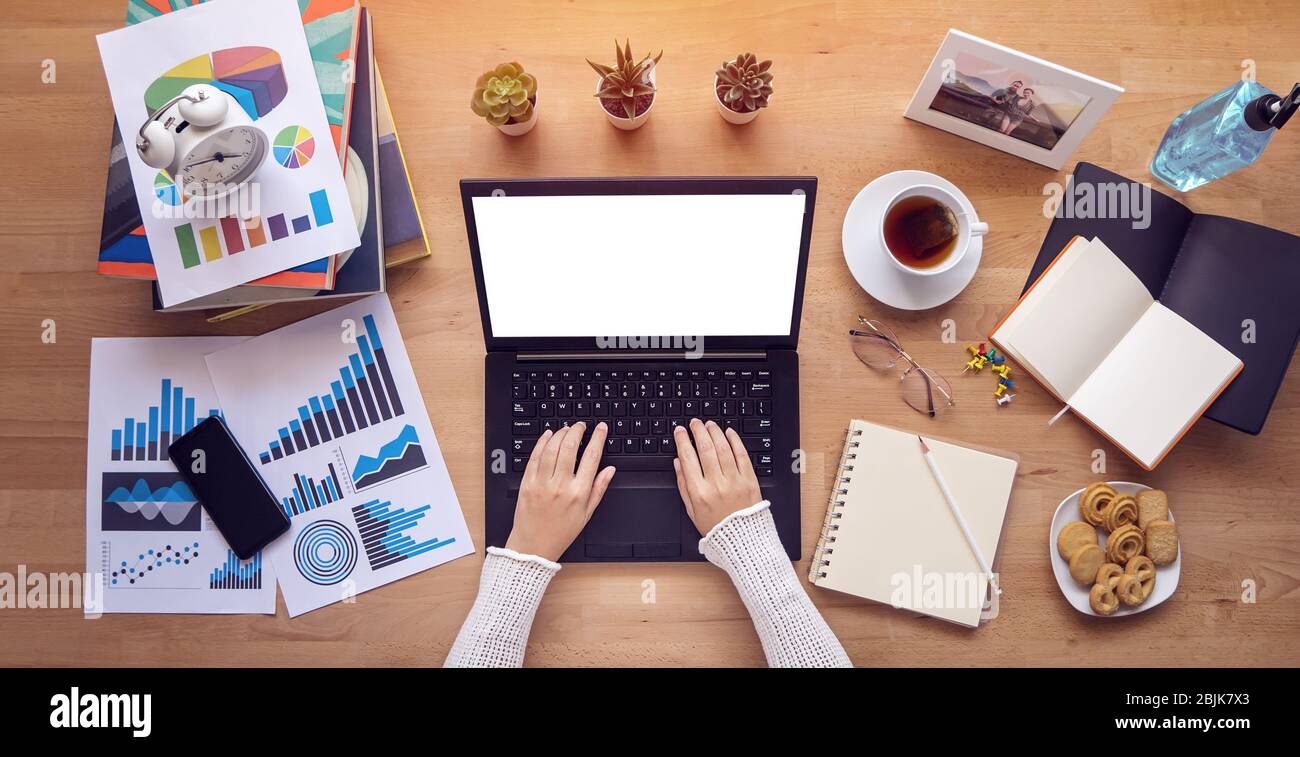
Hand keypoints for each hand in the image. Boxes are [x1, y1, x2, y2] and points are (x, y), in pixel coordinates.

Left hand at [505, 422, 615, 560]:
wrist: (533, 546)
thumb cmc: (561, 532)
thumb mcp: (586, 513)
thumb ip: (598, 489)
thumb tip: (610, 470)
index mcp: (578, 493)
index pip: (592, 457)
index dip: (597, 438)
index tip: (600, 428)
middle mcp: (560, 486)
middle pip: (570, 447)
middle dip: (577, 430)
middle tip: (581, 425)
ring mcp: (541, 483)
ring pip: (552, 448)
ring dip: (560, 433)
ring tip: (566, 429)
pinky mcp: (527, 483)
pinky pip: (534, 457)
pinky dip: (542, 442)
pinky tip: (548, 436)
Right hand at [672, 418, 762, 534]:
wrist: (742, 540)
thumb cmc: (716, 527)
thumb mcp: (692, 510)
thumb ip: (683, 485)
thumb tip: (678, 463)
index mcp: (699, 492)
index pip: (688, 458)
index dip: (682, 440)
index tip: (680, 431)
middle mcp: (716, 484)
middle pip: (705, 448)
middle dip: (698, 431)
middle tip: (694, 423)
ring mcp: (734, 481)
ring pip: (723, 448)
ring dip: (715, 432)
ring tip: (710, 425)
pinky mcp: (749, 481)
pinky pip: (742, 456)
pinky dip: (735, 441)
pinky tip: (729, 433)